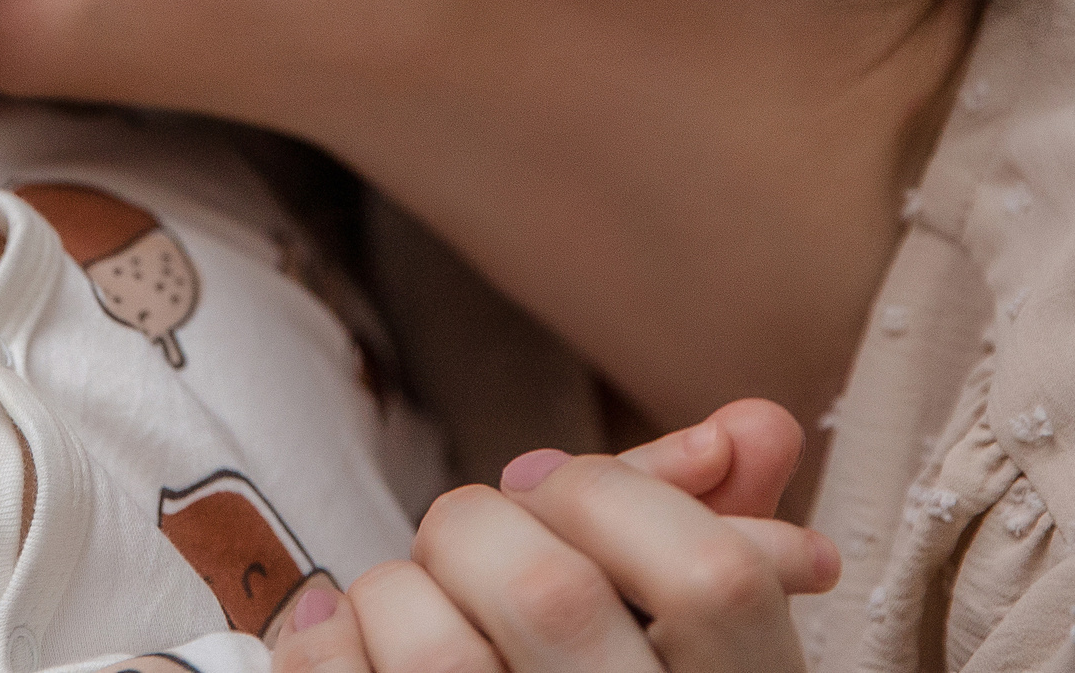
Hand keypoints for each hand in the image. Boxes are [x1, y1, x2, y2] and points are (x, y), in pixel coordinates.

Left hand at [274, 400, 836, 672]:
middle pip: (549, 592)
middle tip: (477, 541)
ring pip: (435, 649)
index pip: (713, 577)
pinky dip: (326, 642)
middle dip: (485, 524)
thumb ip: (720, 526)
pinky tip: (350, 642)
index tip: (574, 495)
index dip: (622, 493)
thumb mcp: (698, 638)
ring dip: (400, 590)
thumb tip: (749, 424)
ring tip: (413, 603)